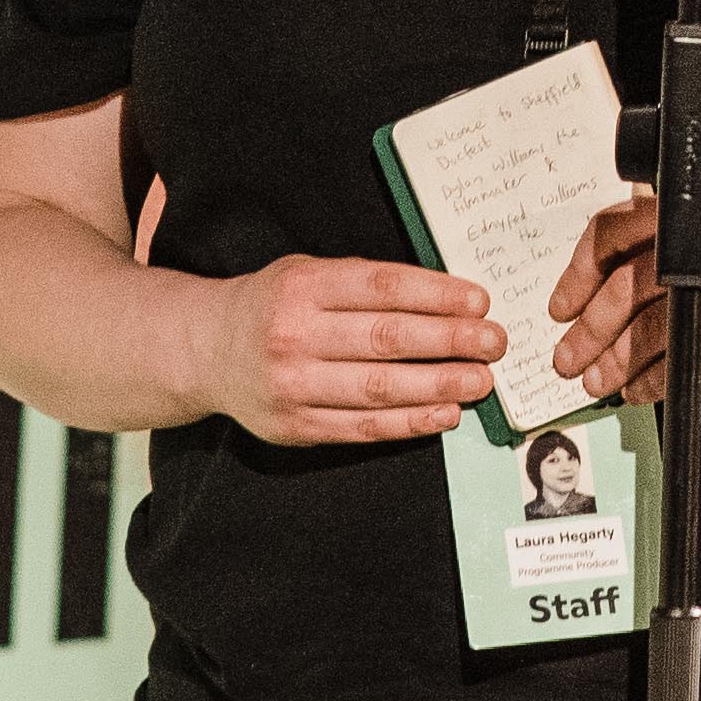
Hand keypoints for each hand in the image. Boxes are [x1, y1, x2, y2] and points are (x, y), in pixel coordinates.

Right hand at [188, 255, 504, 446]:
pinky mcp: (297, 426)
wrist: (206, 350)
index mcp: (302, 287)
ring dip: (439, 386)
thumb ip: (364, 283)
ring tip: (480, 381)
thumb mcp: (307, 272)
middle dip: (450, 341)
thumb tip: (446, 298)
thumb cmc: (273, 305)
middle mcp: (294, 335)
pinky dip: (410, 424)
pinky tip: (445, 414)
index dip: (436, 294)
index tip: (478, 301)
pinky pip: (364, 427)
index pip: (382, 288)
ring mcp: (293, 385)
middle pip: (387, 339)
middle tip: (493, 341)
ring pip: (380, 389)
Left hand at [552, 195, 700, 405]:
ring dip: (615, 363)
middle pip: (625, 286)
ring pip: (650, 330)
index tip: (560, 308)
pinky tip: (639, 391)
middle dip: (588, 330)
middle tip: (566, 358)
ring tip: (596, 381)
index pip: (615, 231)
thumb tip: (599, 275)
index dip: (578, 273)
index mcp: (694, 212)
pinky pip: (684, 363)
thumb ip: (668, 239)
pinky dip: (653, 382)